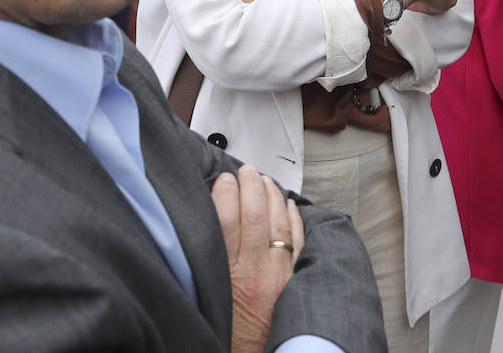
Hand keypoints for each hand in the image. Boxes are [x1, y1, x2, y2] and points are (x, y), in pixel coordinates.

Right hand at [212, 165, 305, 352]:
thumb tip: (203, 222)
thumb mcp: (206, 293)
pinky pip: (298, 240)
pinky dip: (294, 218)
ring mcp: (278, 274)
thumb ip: (206, 260)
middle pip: (254, 214)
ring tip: (265, 180)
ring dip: (272, 195)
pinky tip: (289, 205)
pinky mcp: (293, 280)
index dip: (224, 192)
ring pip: (278, 222)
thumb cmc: (226, 330)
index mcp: (226, 274)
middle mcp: (254, 271)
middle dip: (250, 185)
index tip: (222, 180)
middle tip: (246, 171)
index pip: (224, 219)